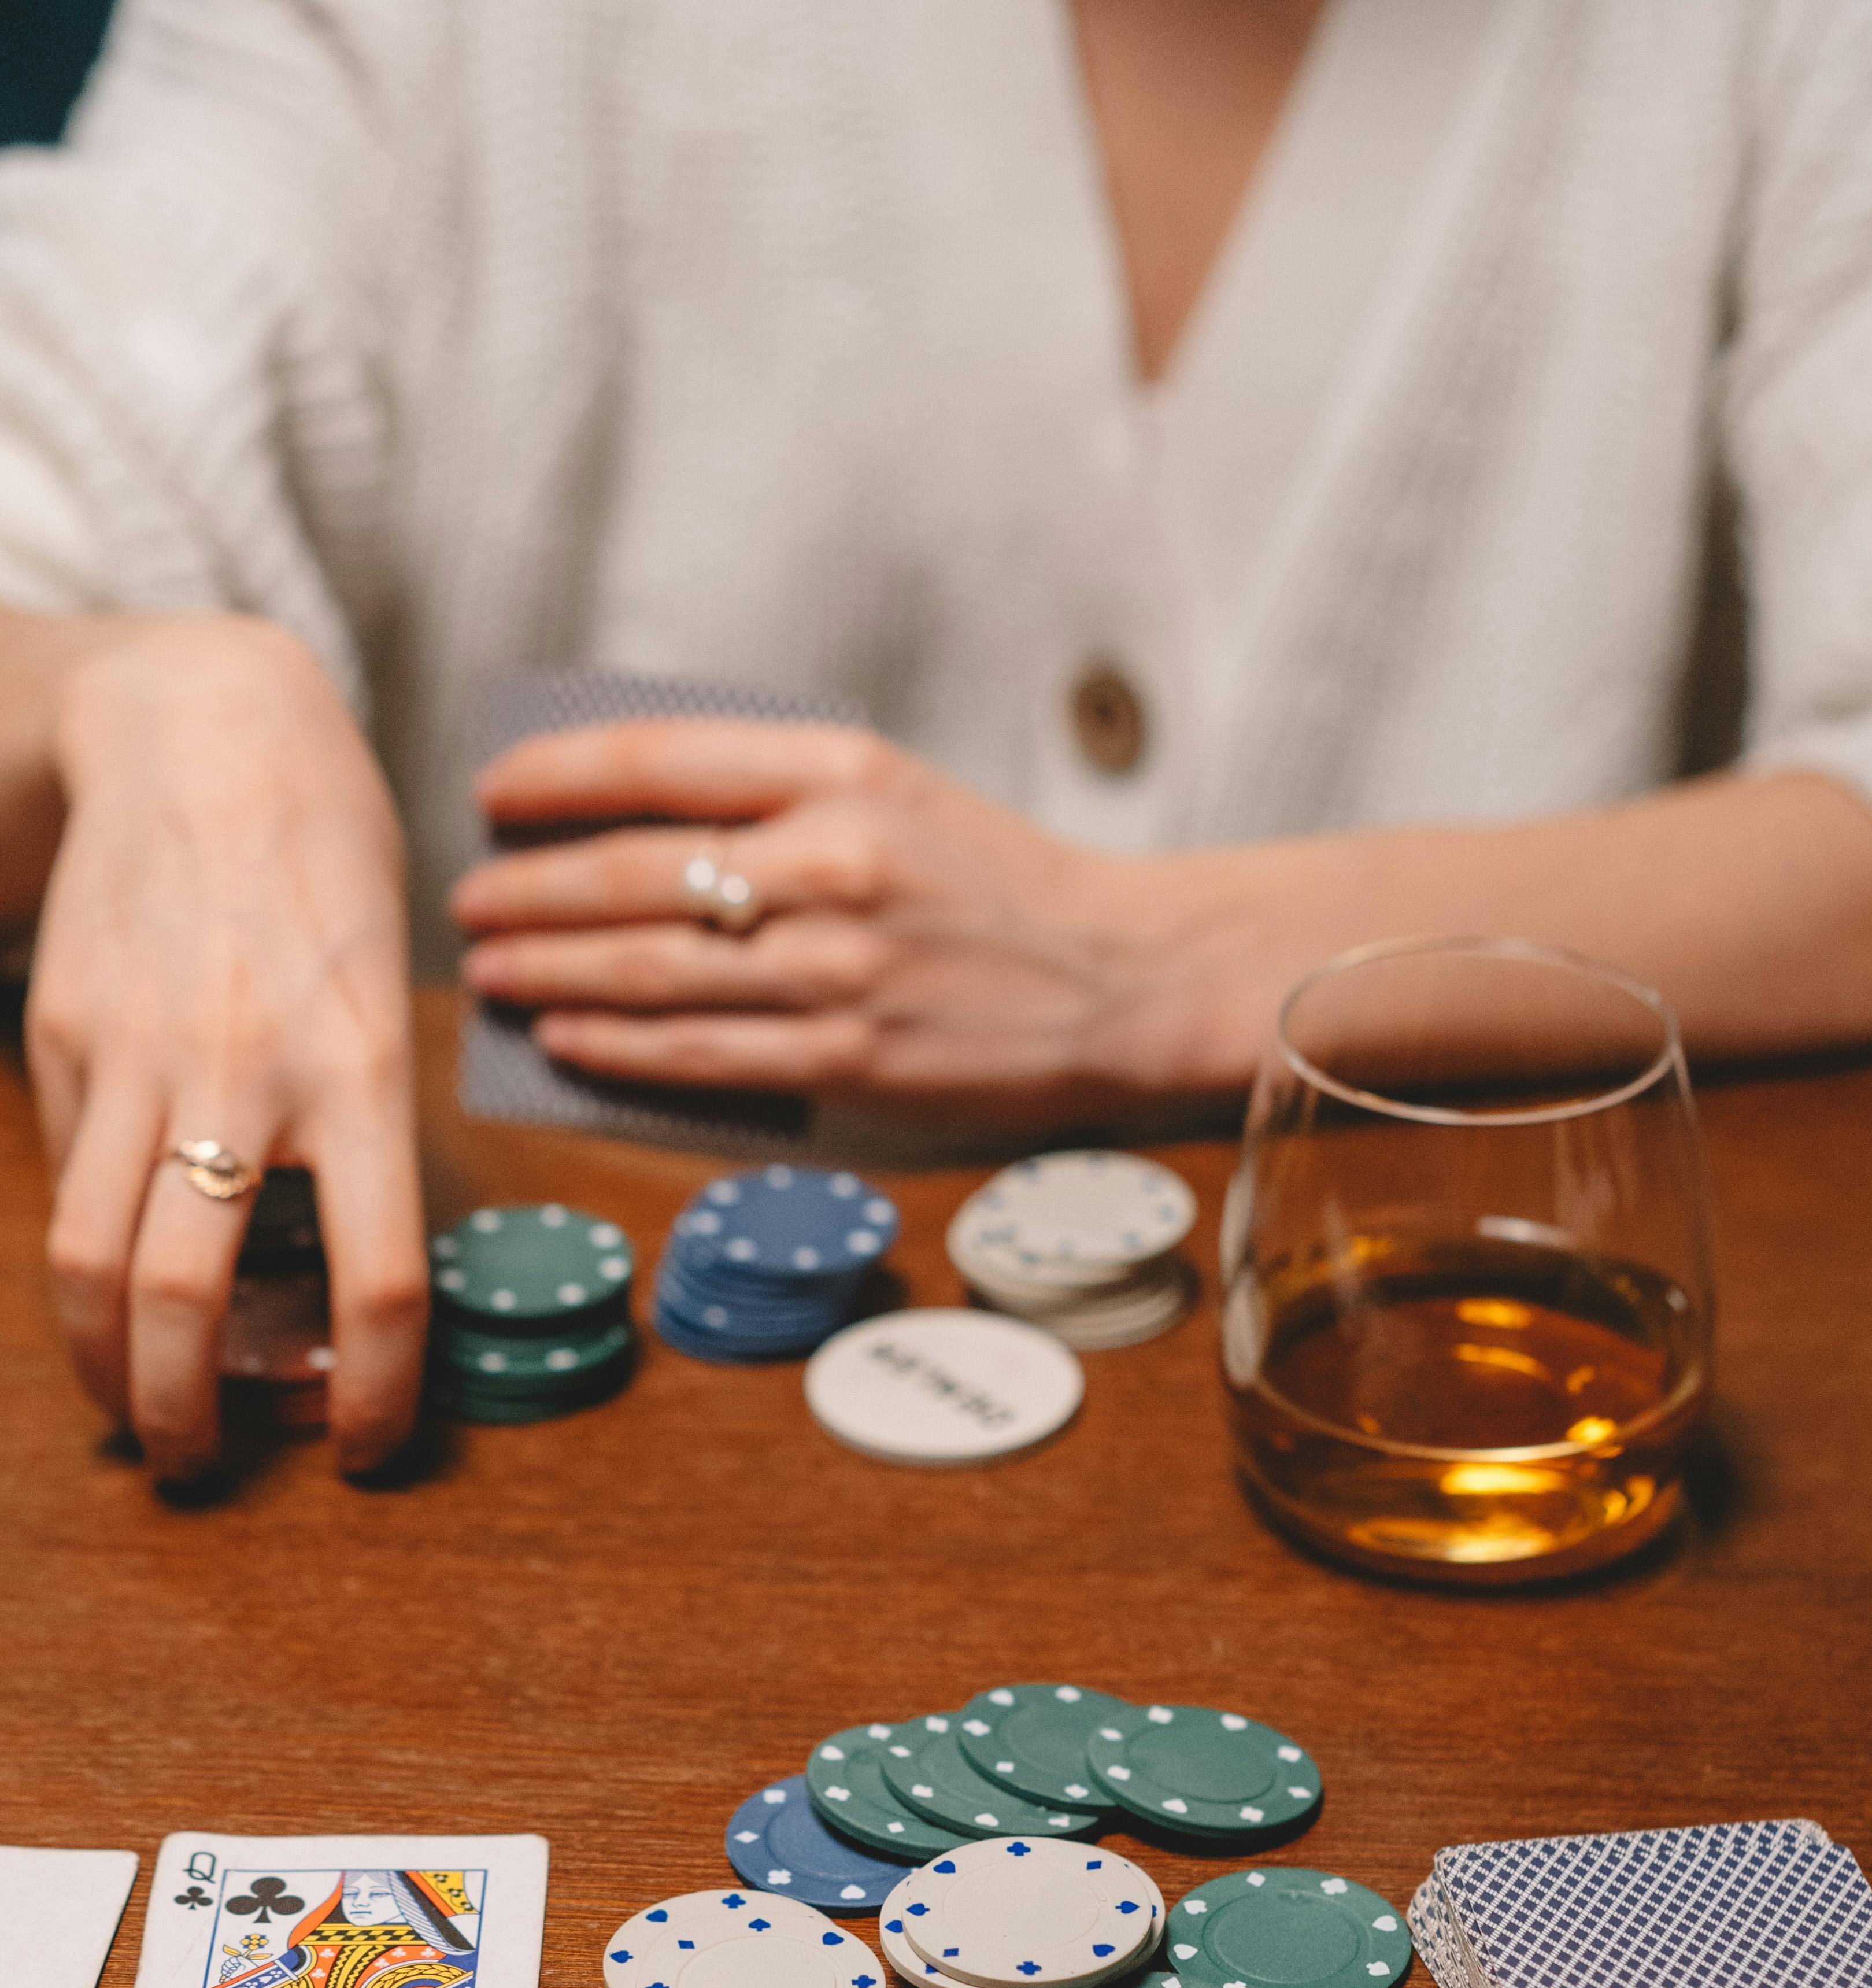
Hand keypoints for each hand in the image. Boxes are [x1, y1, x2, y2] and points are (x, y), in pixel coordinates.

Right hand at [25, 617, 426, 1479]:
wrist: (204, 733)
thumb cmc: (326, 872)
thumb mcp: (388, 1002)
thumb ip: (366, 1137)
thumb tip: (338, 1281)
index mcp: (361, 1074)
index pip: (377, 1281)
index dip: (379, 1395)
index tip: (369, 1449)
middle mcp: (245, 1074)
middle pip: (186, 1296)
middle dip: (184, 1412)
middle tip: (196, 1466)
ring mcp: (137, 1054)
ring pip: (92, 1259)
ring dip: (107, 1365)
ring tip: (133, 1412)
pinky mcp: (65, 1035)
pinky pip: (68, 1179)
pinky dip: (86, 1259)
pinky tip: (111, 1287)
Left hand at [453, 721, 1234, 1125]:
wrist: (1118, 978)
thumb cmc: (992, 884)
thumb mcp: (895, 794)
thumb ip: (772, 795)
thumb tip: (621, 824)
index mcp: (843, 771)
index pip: (656, 759)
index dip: (552, 775)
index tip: (491, 793)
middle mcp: (835, 862)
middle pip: (631, 873)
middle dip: (525, 890)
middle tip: (469, 900)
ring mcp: (840, 968)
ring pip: (650, 969)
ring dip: (547, 969)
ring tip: (489, 969)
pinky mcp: (850, 1058)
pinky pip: (700, 1052)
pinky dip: (615, 1042)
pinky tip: (562, 1034)